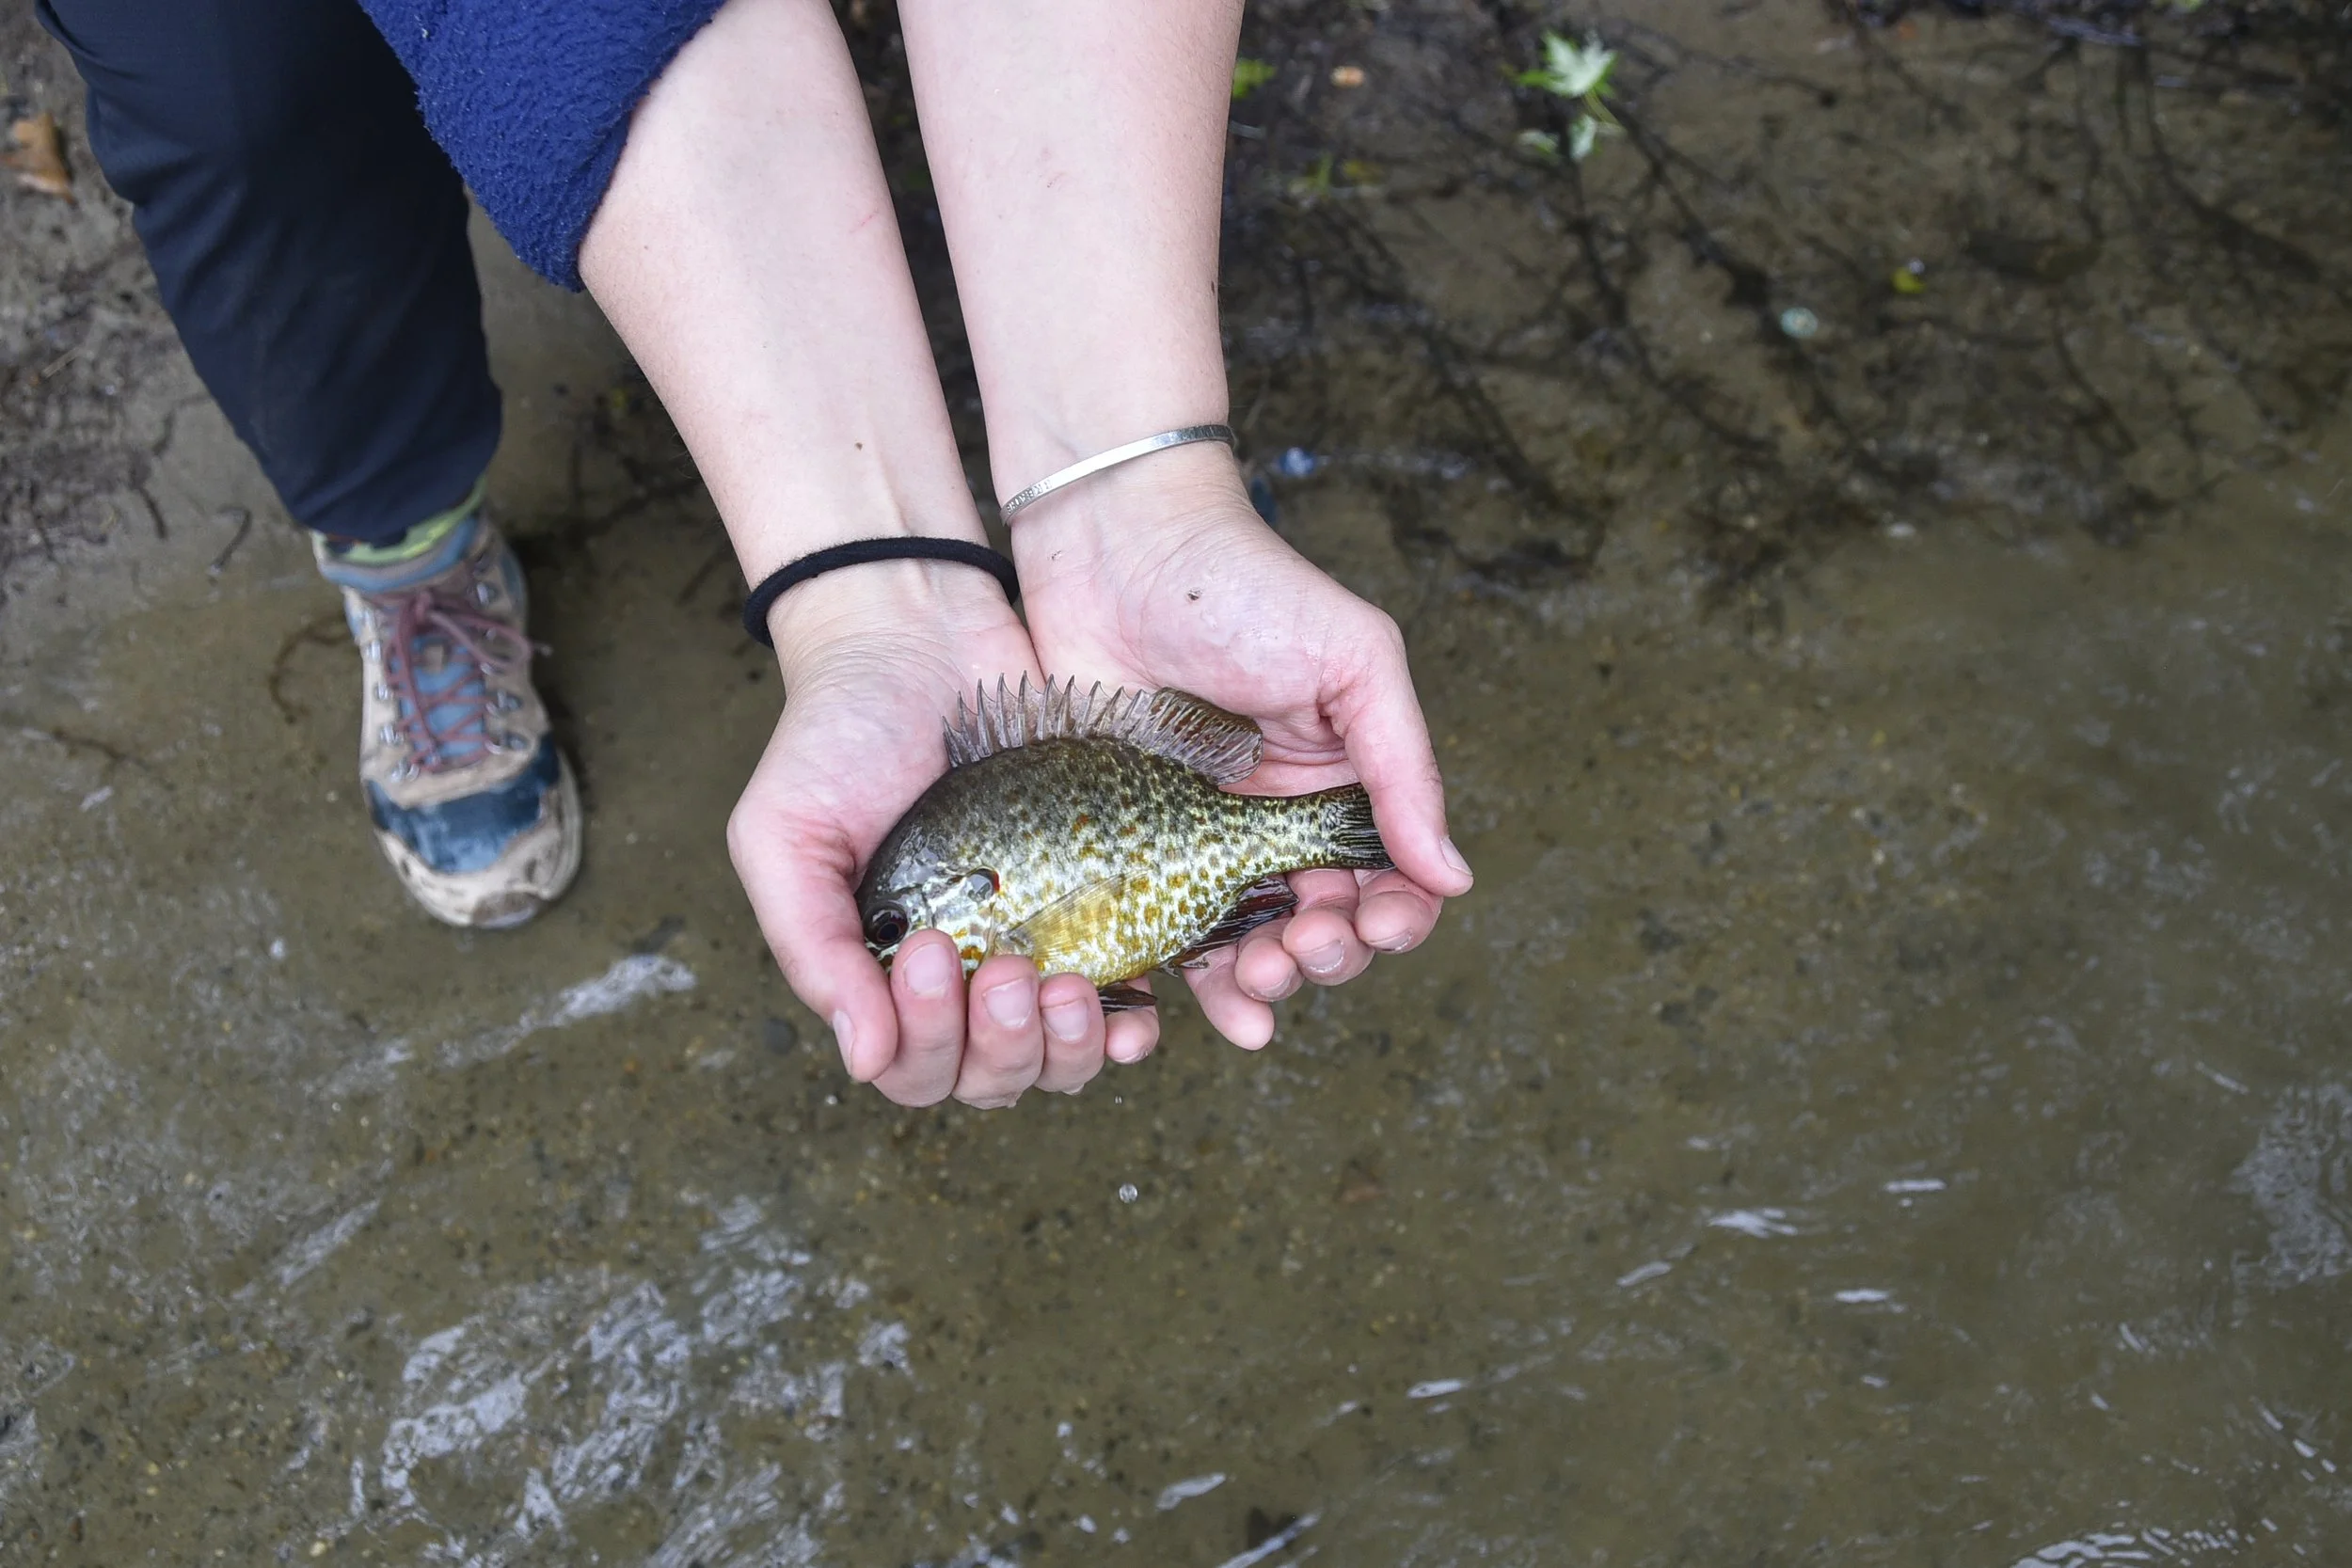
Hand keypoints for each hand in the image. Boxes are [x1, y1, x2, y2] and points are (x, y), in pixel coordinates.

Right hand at [728, 564, 1157, 1105]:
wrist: (918, 631)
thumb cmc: (836, 732)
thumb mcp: (787, 833)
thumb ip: (812, 946)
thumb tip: (866, 1060)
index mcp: (884, 973)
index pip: (913, 1067)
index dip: (929, 1042)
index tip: (931, 953)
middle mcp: (962, 974)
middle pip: (992, 1078)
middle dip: (1004, 1046)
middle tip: (1007, 970)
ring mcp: (1035, 943)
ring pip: (1059, 1057)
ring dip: (1069, 1047)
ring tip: (1074, 987)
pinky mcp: (1100, 903)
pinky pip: (1123, 1002)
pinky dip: (1129, 1025)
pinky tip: (1140, 1009)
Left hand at [1013, 443, 1473, 1051]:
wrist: (1113, 546)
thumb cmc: (1243, 586)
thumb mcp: (1352, 661)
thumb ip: (1403, 767)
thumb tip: (1454, 878)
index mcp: (1340, 781)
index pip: (1389, 876)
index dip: (1396, 914)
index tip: (1381, 918)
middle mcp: (1274, 821)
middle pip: (1324, 923)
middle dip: (1329, 952)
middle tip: (1305, 942)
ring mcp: (1197, 840)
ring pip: (1250, 942)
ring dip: (1270, 978)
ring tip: (1258, 977)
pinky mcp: (1126, 848)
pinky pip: (1164, 932)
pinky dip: (1196, 980)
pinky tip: (1216, 1003)